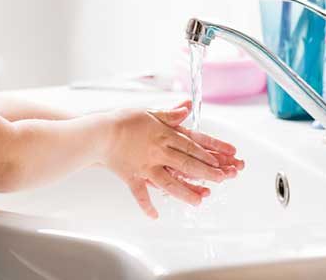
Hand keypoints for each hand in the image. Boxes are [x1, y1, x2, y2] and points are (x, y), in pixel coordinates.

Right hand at [101, 101, 242, 218]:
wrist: (99, 132)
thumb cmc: (122, 120)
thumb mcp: (149, 112)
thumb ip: (170, 114)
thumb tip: (187, 107)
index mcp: (163, 134)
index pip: (192, 144)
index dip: (210, 152)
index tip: (225, 158)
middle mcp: (158, 152)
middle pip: (187, 163)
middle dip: (207, 172)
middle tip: (223, 179)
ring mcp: (146, 166)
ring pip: (170, 182)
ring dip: (186, 192)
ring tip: (200, 200)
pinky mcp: (132, 177)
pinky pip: (141, 194)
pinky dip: (147, 206)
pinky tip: (155, 216)